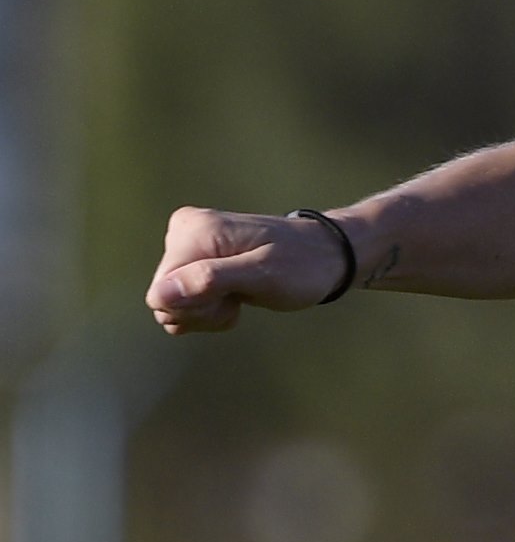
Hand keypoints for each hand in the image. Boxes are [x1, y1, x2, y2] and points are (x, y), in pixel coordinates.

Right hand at [146, 207, 353, 334]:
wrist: (326, 255)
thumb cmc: (302, 265)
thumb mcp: (263, 276)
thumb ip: (211, 281)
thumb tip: (160, 294)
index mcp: (193, 231)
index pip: (162, 293)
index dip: (197, 308)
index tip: (234, 299)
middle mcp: (182, 232)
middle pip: (165, 299)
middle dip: (204, 310)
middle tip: (241, 298)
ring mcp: (187, 245)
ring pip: (174, 302)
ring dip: (209, 311)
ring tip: (242, 295)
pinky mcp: (195, 260)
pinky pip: (185, 299)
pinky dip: (212, 307)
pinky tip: (237, 296)